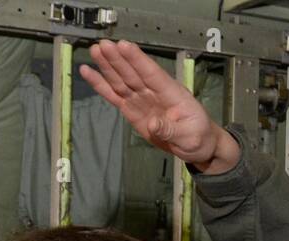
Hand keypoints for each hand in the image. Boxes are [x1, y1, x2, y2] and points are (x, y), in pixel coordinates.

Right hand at [80, 39, 238, 173]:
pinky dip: (101, 85)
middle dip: (118, 60)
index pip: (153, 74)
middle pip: (133, 74)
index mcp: (172, 94)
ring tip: (95, 51)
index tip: (124, 46)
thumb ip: (171, 130)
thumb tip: (153, 124)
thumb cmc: (199, 138)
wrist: (197, 146)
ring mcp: (142, 100)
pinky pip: (115, 96)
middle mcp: (154, 92)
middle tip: (103, 45)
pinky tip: (89, 72)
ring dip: (108, 66)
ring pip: (122, 81)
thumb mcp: (190, 137)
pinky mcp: (132, 110)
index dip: (138, 60)